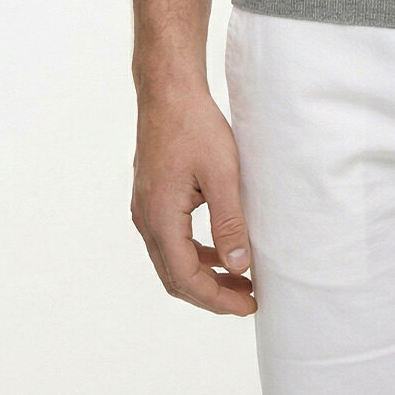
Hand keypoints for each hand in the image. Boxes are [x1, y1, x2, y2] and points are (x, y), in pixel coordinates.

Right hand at [131, 80, 256, 315]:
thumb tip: (238, 266)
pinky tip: (219, 250)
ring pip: (171, 260)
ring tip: (239, 279)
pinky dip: (194, 253)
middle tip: (248, 299)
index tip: (249, 304)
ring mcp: (145, 209)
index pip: (186, 277)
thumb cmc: (195, 125)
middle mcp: (146, 219)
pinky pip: (170, 240)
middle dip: (211, 293)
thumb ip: (229, 222)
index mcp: (160, 217)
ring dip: (203, 274)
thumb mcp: (221, 174)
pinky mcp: (151, 198)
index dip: (217, 298)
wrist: (168, 91)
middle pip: (175, 276)